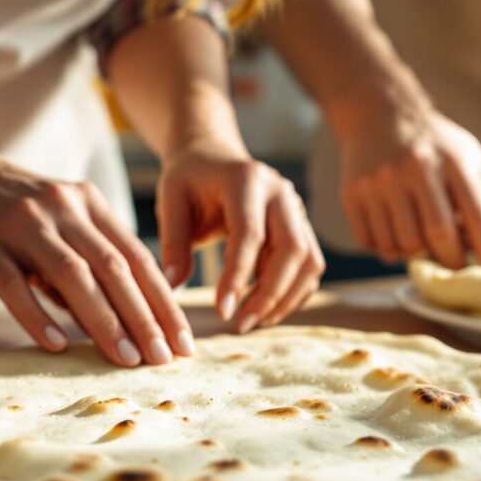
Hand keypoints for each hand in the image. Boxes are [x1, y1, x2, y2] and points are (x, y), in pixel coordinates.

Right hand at [0, 149, 192, 366]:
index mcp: (88, 204)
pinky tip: (57, 343)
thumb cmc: (8, 210)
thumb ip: (88, 260)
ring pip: (72, 275)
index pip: (137, 258)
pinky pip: (14, 283)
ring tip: (124, 359)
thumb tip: (126, 318)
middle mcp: (61, 209)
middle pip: (114, 267)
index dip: (164, 302)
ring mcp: (21, 224)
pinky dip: (37, 315)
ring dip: (103, 321)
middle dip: (144, 317)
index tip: (183, 342)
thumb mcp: (58, 222)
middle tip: (163, 358)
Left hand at [157, 141, 323, 332]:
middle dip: (270, 294)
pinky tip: (265, 307)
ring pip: (309, 260)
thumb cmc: (189, 179)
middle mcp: (281, 192)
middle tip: (240, 324)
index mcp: (246, 180)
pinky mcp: (302, 225)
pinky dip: (293, 291)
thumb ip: (173, 242)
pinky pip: (309, 264)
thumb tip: (172, 285)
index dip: (239, 276)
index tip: (222, 311)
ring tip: (252, 320)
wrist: (212, 156)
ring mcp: (297, 208)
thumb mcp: (171, 202)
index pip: (250, 234)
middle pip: (292, 249)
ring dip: (285, 297)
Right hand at [338, 105, 480, 268]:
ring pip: (401, 245)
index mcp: (452, 160)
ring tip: (421, 241)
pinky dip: (386, 248)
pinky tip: (394, 232)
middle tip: (455, 264)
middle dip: (451, 260)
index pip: (477, 213)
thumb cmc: (434, 145)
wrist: (380, 116)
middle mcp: (414, 168)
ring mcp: (379, 181)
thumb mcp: (468, 157)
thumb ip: (480, 200)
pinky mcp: (352, 194)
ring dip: (414, 254)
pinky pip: (371, 243)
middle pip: (437, 235)